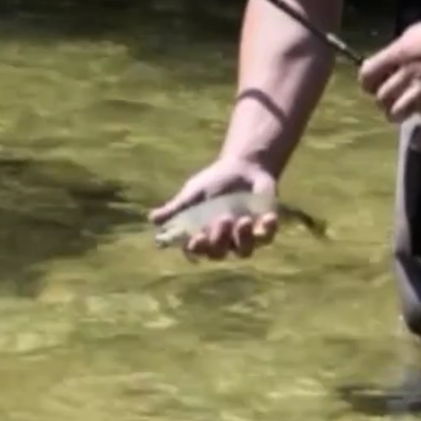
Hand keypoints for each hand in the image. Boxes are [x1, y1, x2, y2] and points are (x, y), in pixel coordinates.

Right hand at [148, 157, 278, 260]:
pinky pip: (267, 237)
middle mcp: (224, 242)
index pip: (198, 250)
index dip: (198, 248)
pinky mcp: (265, 230)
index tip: (197, 238)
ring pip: (244, 251)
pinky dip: (269, 230)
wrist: (244, 167)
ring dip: (243, 238)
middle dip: (219, 239)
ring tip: (244, 220)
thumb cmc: (214, 183)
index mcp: (203, 236)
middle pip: (220, 253)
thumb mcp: (193, 193)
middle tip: (222, 219)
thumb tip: (151, 219)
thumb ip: (176, 208)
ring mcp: (245, 238)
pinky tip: (268, 218)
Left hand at [358, 11, 420, 129]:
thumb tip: (387, 65)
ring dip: (398, 115)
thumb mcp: (414, 33)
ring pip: (398, 113)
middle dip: (383, 100)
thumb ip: (398, 52)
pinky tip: (418, 142)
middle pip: (381, 97)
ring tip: (404, 113)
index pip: (367, 75)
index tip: (373, 85)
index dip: (367, 83)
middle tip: (391, 99)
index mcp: (399, 54)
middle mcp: (409, 73)